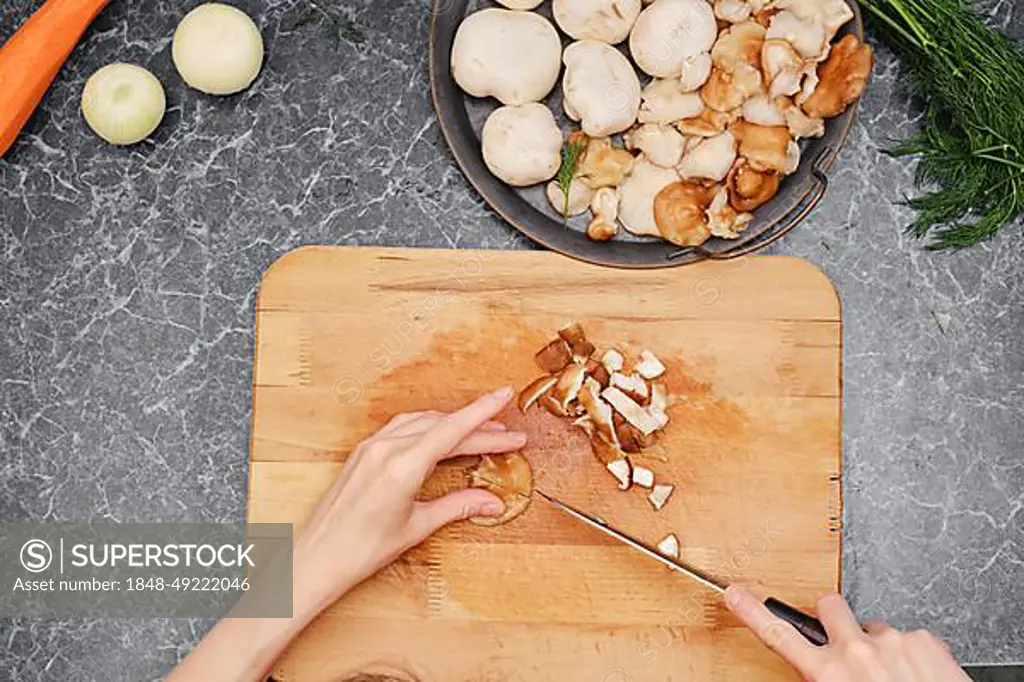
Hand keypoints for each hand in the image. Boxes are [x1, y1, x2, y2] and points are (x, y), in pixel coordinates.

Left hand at [292, 386, 526, 615]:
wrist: (316, 557)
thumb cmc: (360, 549)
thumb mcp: (417, 527)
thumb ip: (458, 507)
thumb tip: (491, 502)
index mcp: (402, 465)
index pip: (453, 429)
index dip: (483, 411)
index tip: (504, 395)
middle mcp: (386, 448)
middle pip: (443, 426)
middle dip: (479, 428)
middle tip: (509, 435)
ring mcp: (371, 447)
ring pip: (422, 422)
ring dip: (453, 425)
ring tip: (481, 434)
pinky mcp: (362, 452)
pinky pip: (401, 428)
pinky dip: (426, 427)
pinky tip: (439, 435)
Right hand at [725, 586, 969, 681]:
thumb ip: (823, 679)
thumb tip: (818, 671)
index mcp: (828, 674)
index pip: (778, 636)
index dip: (752, 612)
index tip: (736, 595)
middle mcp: (856, 652)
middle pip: (829, 606)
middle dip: (833, 618)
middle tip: (845, 641)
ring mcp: (891, 641)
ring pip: (874, 627)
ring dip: (879, 646)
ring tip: (894, 677)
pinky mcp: (924, 640)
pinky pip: (909, 637)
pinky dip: (912, 654)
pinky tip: (919, 677)